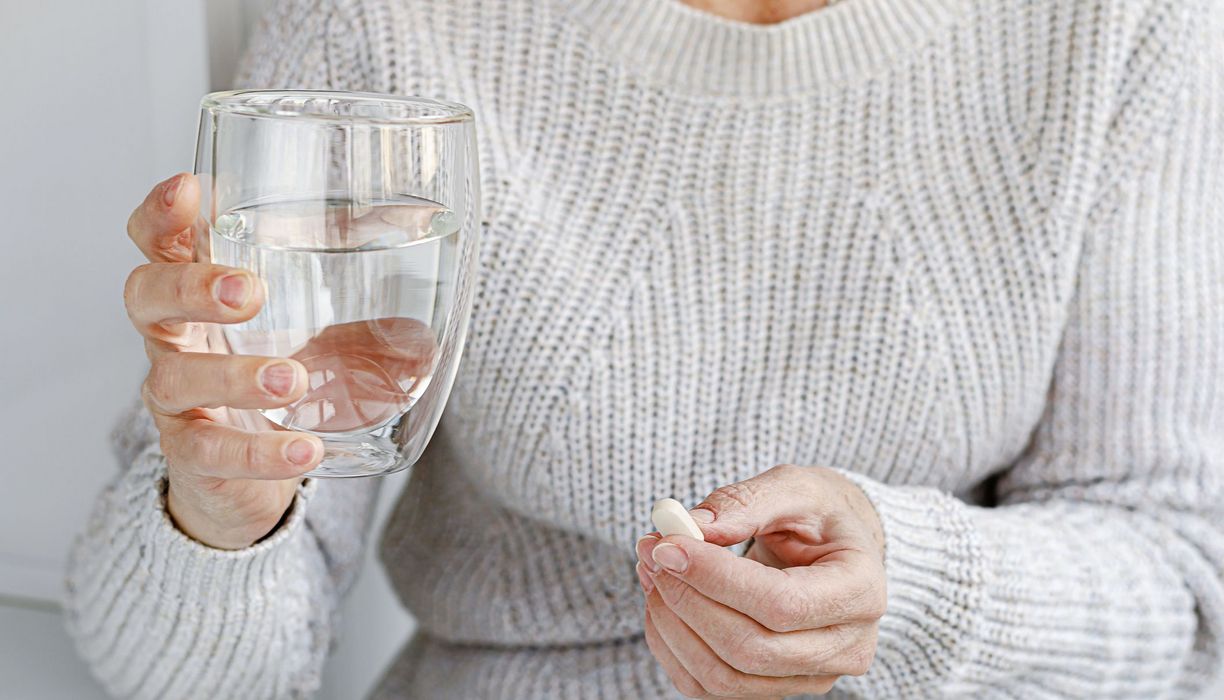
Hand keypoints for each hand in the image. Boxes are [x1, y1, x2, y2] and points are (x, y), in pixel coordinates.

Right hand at [124, 173, 322, 548]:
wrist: (247, 475)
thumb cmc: (283, 375)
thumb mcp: (318, 326)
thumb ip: (358, 291)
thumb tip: (440, 251)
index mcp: (198, 292)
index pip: (157, 241)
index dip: (161, 213)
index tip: (188, 188)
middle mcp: (173, 339)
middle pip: (146, 297)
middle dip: (192, 287)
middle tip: (249, 291)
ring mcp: (176, 400)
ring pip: (175, 378)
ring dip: (235, 375)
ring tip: (292, 380)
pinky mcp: (192, 456)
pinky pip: (211, 452)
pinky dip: (260, 452)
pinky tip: (305, 449)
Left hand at [635, 465, 885, 697]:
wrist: (838, 549)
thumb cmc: (820, 515)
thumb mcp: (794, 488)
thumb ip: (745, 502)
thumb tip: (692, 527)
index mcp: (861, 590)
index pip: (781, 604)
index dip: (715, 579)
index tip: (668, 545)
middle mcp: (846, 647)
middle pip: (749, 648)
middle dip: (686, 599)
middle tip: (652, 551)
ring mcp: (812, 677)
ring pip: (724, 676)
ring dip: (672, 624)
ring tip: (653, 570)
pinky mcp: (776, 687)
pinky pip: (711, 687)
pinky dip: (673, 646)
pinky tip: (663, 601)